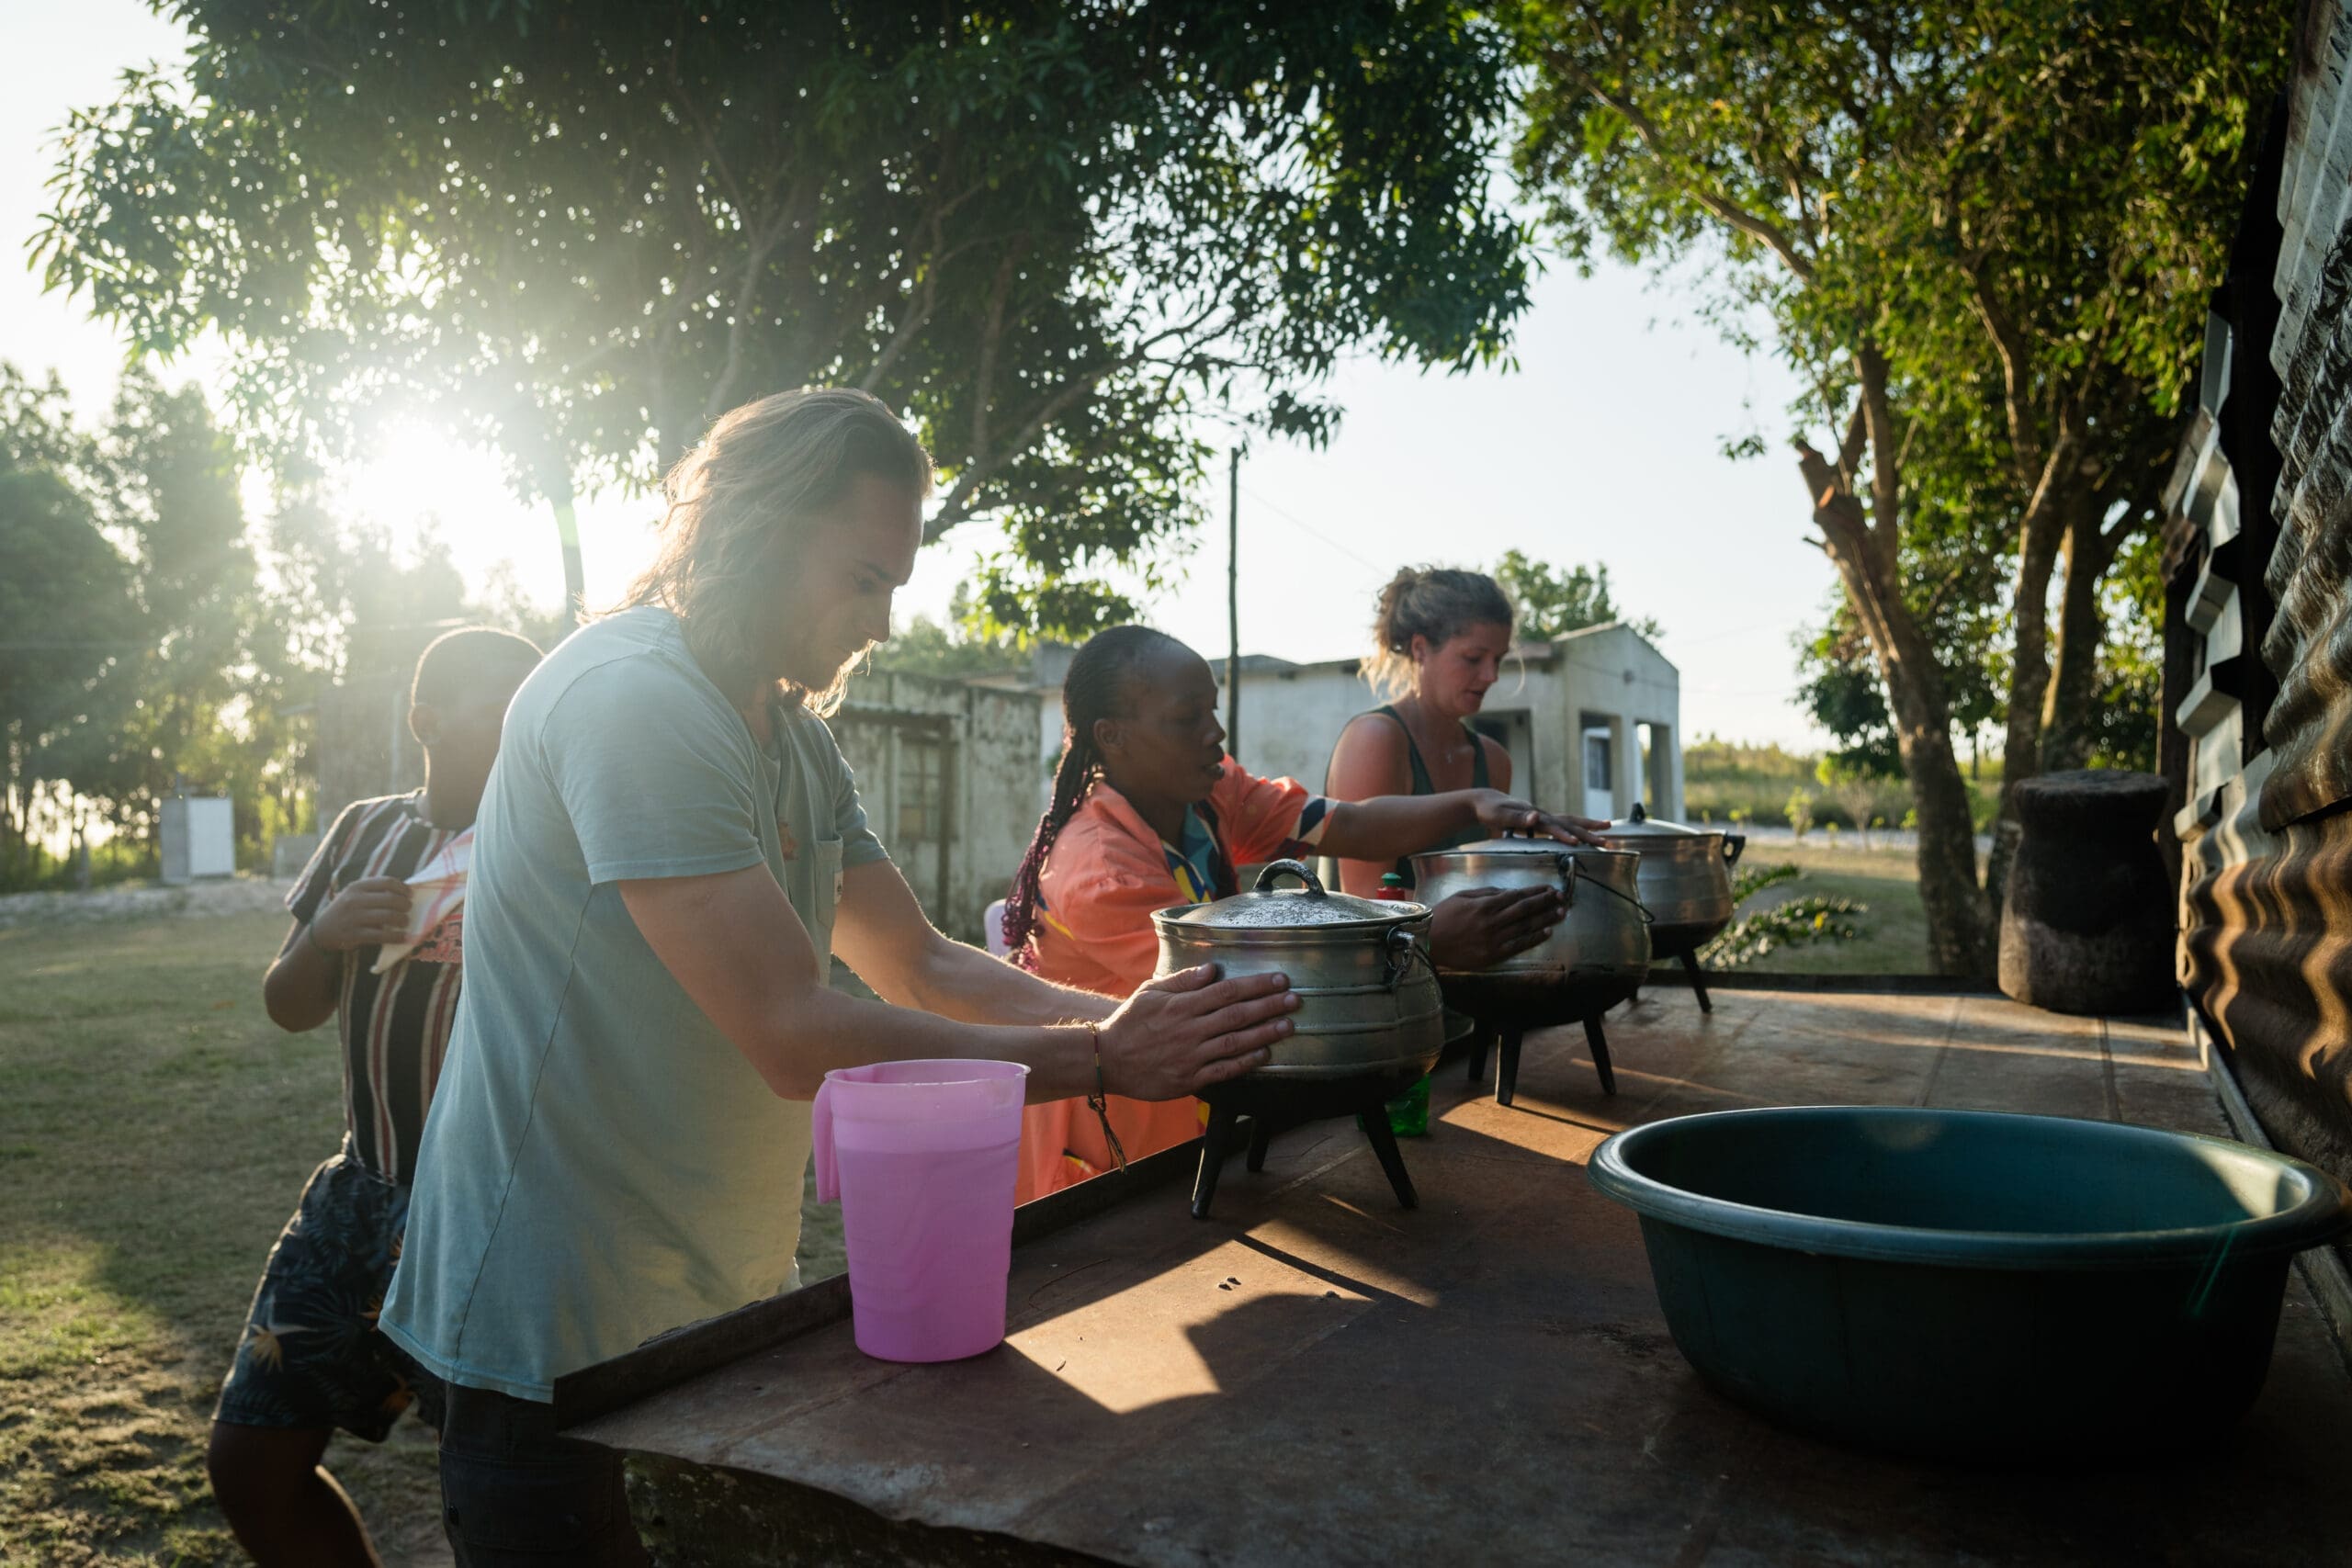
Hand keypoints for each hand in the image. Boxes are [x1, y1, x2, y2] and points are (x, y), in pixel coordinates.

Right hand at [308, 876, 412, 952]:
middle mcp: (354, 900)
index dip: (402, 888)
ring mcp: (353, 918)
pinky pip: (381, 935)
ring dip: (403, 919)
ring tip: (406, 922)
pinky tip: (405, 937)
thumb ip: (374, 891)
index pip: (386, 882)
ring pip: (388, 916)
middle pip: (390, 899)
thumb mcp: (354, 895)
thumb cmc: (346, 910)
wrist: (322, 931)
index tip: (410, 894)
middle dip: (405, 904)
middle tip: (409, 909)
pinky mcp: (354, 935)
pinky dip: (397, 936)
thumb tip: (406, 891)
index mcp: (356, 887)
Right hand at [1097, 964, 1299, 1098]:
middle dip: (1269, 1006)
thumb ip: (1181, 980)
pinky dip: (1246, 1063)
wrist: (1107, 1060)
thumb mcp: (1150, 992)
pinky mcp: (1190, 1078)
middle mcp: (1189, 1030)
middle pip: (1236, 1015)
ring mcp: (1191, 1056)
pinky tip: (1265, 1055)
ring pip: (1235, 1042)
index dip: (1256, 985)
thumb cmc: (1129, 1022)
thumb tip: (1211, 969)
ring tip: (1288, 1025)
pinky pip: (1223, 1070)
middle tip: (1295, 999)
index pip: (1226, 991)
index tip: (1279, 979)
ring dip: (1264, 1033)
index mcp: (1181, 1006)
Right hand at [1429, 886, 1563, 970]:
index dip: (1535, 892)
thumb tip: (1508, 892)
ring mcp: (1493, 939)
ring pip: (1526, 927)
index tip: (1549, 889)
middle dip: (1545, 902)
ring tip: (1561, 913)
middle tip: (1562, 898)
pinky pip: (1518, 945)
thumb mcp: (1461, 896)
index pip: (1517, 896)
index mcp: (1484, 905)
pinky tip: (1547, 932)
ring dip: (1546, 919)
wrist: (1427, 942)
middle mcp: (1492, 921)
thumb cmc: (1442, 916)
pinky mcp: (1493, 955)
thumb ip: (1486, 893)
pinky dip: (1534, 938)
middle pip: (1525, 910)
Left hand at [1470, 790, 1609, 845]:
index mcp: (1534, 815)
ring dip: (1589, 826)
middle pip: (1570, 823)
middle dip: (1589, 832)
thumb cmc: (1490, 810)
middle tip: (1607, 842)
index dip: (1564, 835)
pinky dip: (1578, 828)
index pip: (1553, 826)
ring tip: (1608, 827)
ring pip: (1571, 821)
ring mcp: (1544, 816)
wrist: (1485, 800)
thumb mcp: (1499, 815)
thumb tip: (1535, 817)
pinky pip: (1565, 824)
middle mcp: (1542, 814)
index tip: (1577, 843)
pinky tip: (1585, 833)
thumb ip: (1517, 817)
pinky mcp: (1542, 821)